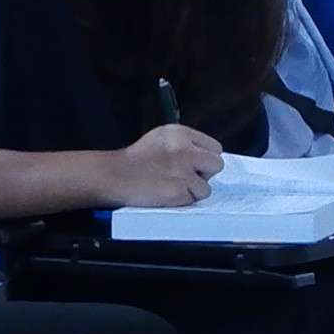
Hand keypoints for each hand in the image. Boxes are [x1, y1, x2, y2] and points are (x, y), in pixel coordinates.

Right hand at [105, 123, 224, 206]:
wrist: (116, 176)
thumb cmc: (137, 159)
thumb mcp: (162, 137)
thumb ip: (186, 142)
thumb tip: (207, 156)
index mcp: (181, 133)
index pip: (214, 147)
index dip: (205, 158)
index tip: (194, 164)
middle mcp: (185, 150)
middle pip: (217, 164)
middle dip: (205, 173)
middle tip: (186, 176)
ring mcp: (183, 172)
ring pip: (207, 186)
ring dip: (194, 189)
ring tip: (174, 185)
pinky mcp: (179, 191)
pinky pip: (194, 199)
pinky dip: (184, 200)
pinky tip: (169, 193)